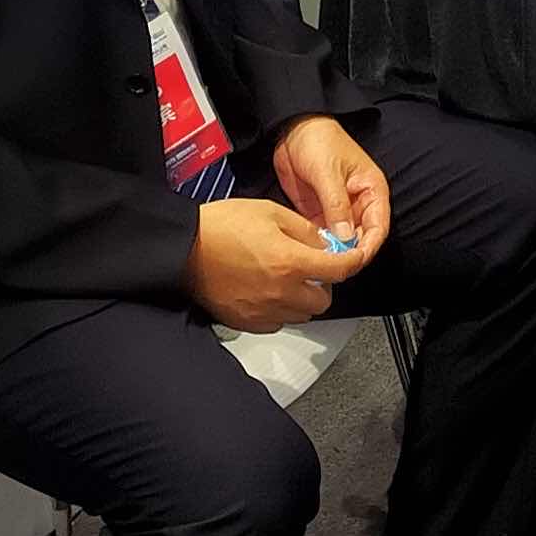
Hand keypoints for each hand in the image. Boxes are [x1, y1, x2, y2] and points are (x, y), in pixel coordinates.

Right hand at [186, 198, 345, 330]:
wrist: (183, 248)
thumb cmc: (220, 226)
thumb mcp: (271, 212)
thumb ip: (305, 230)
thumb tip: (326, 243)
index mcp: (290, 262)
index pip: (339, 271)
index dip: (352, 262)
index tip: (353, 257)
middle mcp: (280, 293)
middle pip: (323, 300)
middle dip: (323, 283)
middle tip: (310, 267)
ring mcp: (263, 311)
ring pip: (301, 315)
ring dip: (301, 299)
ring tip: (285, 278)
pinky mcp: (245, 322)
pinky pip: (276, 323)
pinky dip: (279, 311)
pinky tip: (267, 291)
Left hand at [273, 114, 392, 263]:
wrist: (292, 129)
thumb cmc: (318, 141)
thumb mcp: (328, 172)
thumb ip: (337, 205)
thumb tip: (346, 238)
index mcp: (372, 190)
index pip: (378, 227)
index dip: (369, 246)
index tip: (355, 261)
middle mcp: (359, 203)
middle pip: (362, 238)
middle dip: (351, 254)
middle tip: (335, 270)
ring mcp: (339, 210)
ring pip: (343, 240)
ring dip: (334, 253)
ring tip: (321, 267)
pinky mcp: (320, 213)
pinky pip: (324, 236)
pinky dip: (320, 246)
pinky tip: (310, 255)